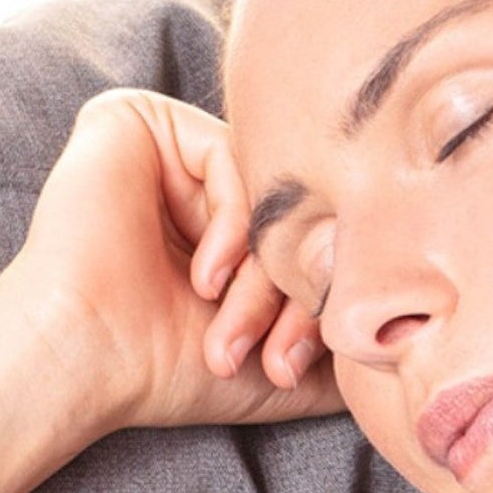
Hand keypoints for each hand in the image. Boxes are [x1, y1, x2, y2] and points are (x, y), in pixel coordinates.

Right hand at [0, 89, 341, 441]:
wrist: (82, 362)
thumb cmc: (163, 373)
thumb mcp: (275, 367)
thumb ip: (336, 352)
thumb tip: (409, 347)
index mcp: (218, 226)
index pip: (299, 236)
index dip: (310, 301)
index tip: (287, 367)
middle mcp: (192, 179)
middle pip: (287, 209)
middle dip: (288, 293)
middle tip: (269, 359)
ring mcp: (165, 146)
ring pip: (266, 187)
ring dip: (261, 272)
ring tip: (226, 333)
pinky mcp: (136, 119)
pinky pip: (232, 156)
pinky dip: (235, 224)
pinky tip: (203, 277)